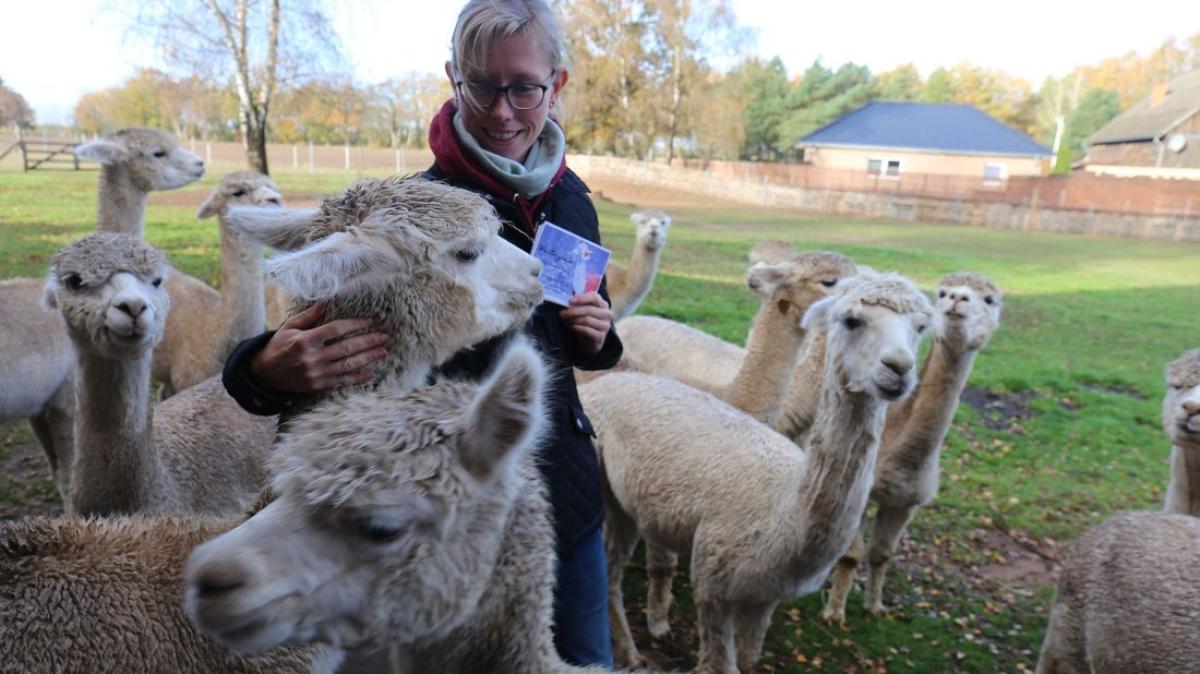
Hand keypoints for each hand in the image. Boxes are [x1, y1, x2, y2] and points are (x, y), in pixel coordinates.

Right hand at [248, 303, 387, 392]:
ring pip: (348, 365)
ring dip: (368, 358)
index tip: (370, 321)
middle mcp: (312, 358)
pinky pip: (342, 381)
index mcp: (304, 340)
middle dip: (368, 341)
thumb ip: (308, 316)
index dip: (355, 324)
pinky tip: (371, 373)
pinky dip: (357, 378)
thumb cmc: (278, 346)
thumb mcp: (289, 327)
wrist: (265, 374)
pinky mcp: (318, 385)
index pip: (335, 330)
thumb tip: (325, 301)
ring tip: (382, 351)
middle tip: (384, 336)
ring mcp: (316, 373)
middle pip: (346, 348)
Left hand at [559, 291, 611, 355]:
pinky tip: (572, 327)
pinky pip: (586, 330)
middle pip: (589, 309)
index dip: (582, 298)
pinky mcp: (601, 336)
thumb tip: (566, 301)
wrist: (589, 340)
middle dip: (573, 311)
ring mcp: (605, 325)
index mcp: (602, 304)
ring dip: (573, 320)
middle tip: (562, 313)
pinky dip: (577, 328)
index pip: (594, 297)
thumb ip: (576, 304)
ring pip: (587, 320)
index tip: (570, 301)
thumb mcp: (581, 311)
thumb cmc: (584, 322)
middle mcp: (607, 313)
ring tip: (566, 320)